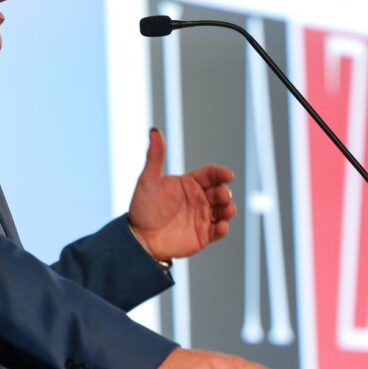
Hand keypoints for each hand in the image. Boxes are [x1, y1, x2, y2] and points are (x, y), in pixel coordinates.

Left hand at [128, 128, 236, 260]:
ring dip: (229, 209)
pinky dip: (223, 228)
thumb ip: (155, 156)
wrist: (139, 238)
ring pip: (224, 210)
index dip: (220, 174)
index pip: (211, 175)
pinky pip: (218, 231)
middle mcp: (199, 199)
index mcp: (189, 184)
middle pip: (220, 192)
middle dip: (225, 193)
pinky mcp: (203, 235)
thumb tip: (154, 130)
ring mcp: (202, 217)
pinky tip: (221, 226)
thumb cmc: (143, 207)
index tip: (228, 175)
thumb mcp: (148, 180)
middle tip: (222, 197)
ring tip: (227, 210)